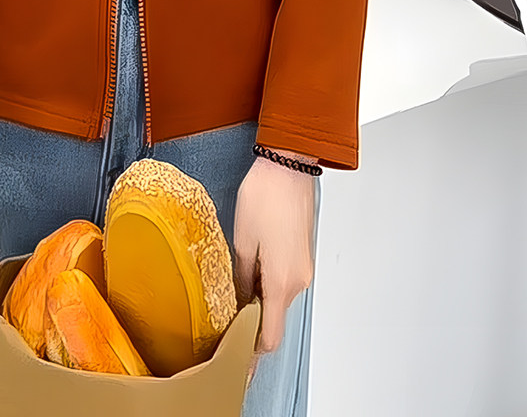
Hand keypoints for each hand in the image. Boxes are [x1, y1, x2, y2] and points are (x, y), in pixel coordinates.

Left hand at [232, 149, 317, 371]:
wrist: (289, 165)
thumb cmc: (264, 195)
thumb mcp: (242, 239)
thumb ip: (241, 277)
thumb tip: (238, 302)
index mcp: (281, 281)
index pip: (270, 335)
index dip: (252, 353)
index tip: (236, 361)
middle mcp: (298, 280)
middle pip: (275, 318)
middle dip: (250, 322)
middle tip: (223, 324)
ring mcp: (303, 268)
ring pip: (279, 298)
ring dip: (258, 300)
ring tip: (231, 292)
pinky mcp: (302, 255)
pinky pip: (284, 281)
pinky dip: (267, 284)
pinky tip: (248, 272)